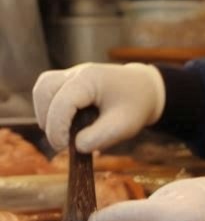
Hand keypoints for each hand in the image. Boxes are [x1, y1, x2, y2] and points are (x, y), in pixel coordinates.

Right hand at [34, 63, 165, 151]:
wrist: (146, 90)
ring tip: (61, 134)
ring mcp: (72, 74)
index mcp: (90, 79)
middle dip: (48, 119)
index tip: (64, 147)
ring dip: (45, 113)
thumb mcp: (124, 126)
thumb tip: (76, 146)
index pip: (62, 102)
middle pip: (44, 91)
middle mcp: (77, 72)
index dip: (57, 128)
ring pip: (42, 89)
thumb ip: (100, 138)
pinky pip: (48, 92)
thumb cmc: (136, 106)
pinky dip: (49, 109)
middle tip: (62, 143)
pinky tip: (64, 125)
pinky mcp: (69, 82)